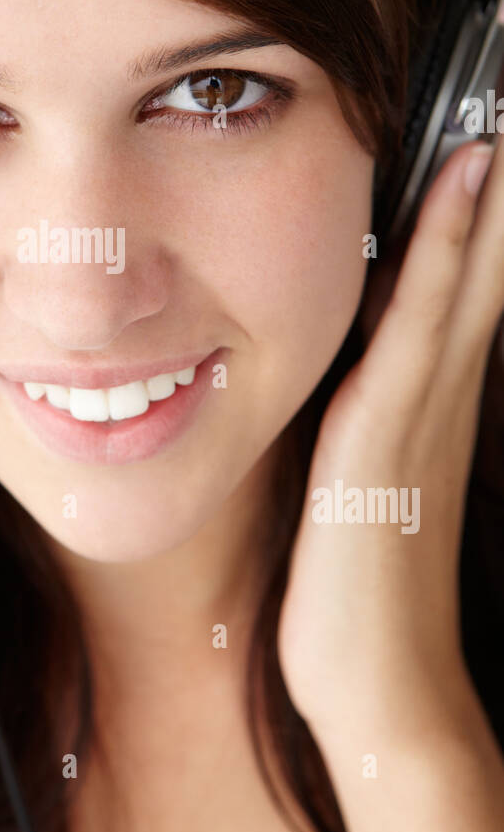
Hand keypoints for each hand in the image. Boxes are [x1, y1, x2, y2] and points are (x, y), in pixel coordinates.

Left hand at [276, 133, 501, 737]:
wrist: (380, 688)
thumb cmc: (362, 599)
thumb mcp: (359, 496)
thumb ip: (360, 431)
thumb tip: (344, 382)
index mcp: (424, 406)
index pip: (461, 290)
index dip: (480, 219)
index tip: (495, 143)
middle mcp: (437, 396)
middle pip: (484, 269)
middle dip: (502, 193)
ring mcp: (420, 409)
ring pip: (467, 276)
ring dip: (491, 197)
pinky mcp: (386, 430)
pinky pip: (419, 318)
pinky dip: (446, 248)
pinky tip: (461, 188)